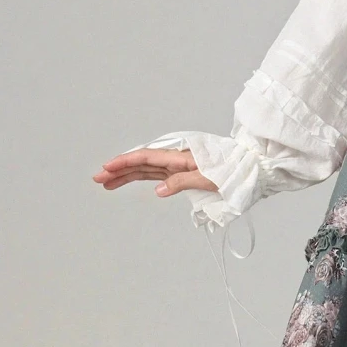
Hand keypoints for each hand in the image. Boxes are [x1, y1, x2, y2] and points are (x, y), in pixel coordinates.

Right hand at [93, 146, 219, 198]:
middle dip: (119, 170)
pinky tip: (130, 181)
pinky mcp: (182, 173)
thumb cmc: (231, 171)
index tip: (107, 167)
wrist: (248, 168)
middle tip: (98, 178)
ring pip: (146, 169)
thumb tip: (158, 190)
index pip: (145, 157)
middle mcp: (175, 159)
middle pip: (141, 162)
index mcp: (180, 156)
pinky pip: (156, 174)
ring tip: (107, 184)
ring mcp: (177, 166)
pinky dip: (142, 177)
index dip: (124, 161)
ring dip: (126, 175)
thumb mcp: (208, 178)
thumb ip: (182, 182)